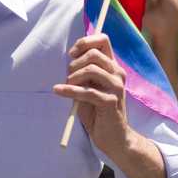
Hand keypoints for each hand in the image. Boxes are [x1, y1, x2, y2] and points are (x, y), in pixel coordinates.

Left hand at [53, 34, 131, 158]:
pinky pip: (87, 91)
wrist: (113, 137)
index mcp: (112, 67)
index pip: (103, 40)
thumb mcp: (88, 87)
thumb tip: (71, 58)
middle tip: (68, 77)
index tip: (72, 54)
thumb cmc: (97, 111)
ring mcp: (116, 87)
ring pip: (91, 69)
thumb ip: (84, 72)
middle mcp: (117, 74)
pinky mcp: (111, 102)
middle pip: (94, 53)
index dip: (85, 42)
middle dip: (75, 63)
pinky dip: (69, 90)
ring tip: (67, 86)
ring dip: (73, 77)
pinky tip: (59, 91)